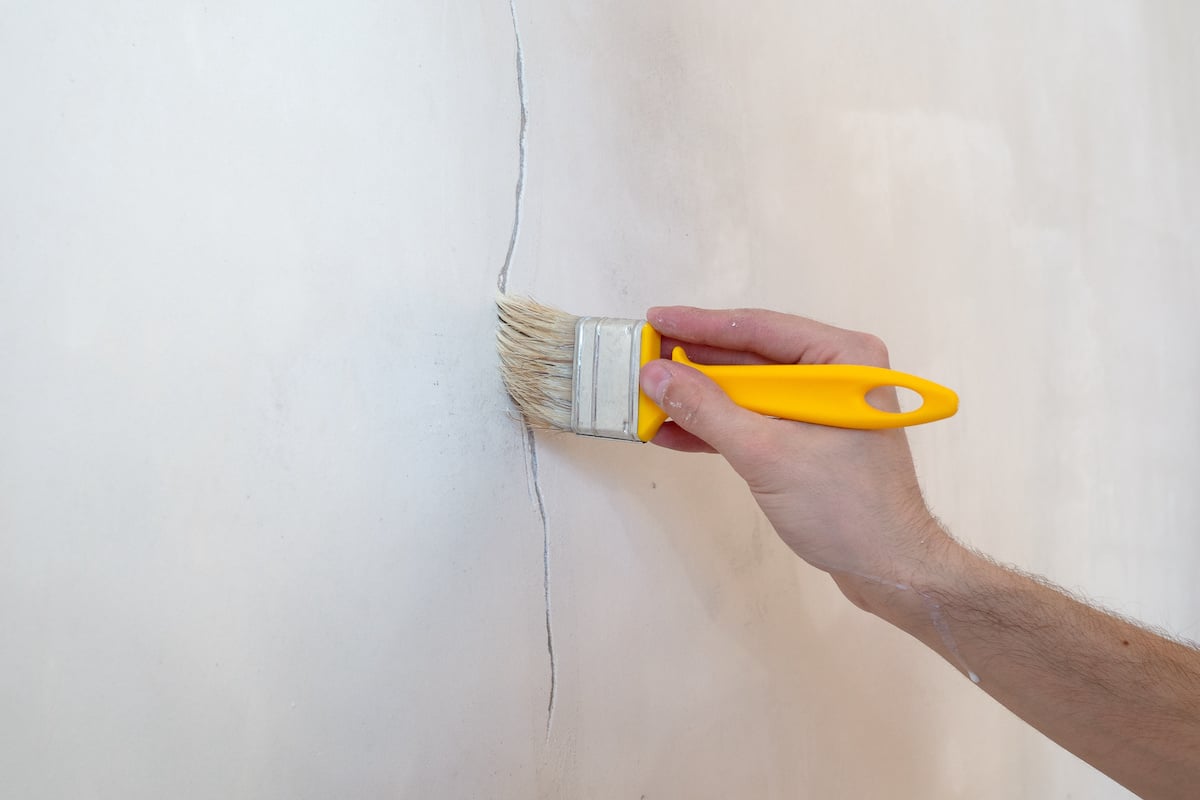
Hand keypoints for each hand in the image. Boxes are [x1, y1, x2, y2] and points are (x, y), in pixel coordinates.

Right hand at [639, 305, 954, 600]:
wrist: (889, 569)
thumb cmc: (847, 510)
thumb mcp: (766, 454)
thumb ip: (707, 410)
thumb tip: (656, 375)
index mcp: (843, 359)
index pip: (761, 329)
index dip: (702, 325)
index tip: (656, 319)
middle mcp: (835, 374)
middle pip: (751, 357)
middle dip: (694, 362)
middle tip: (643, 356)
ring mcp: (821, 408)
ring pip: (747, 391)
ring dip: (698, 398)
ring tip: (648, 395)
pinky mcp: (809, 439)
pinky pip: (754, 421)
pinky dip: (715, 428)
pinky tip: (671, 431)